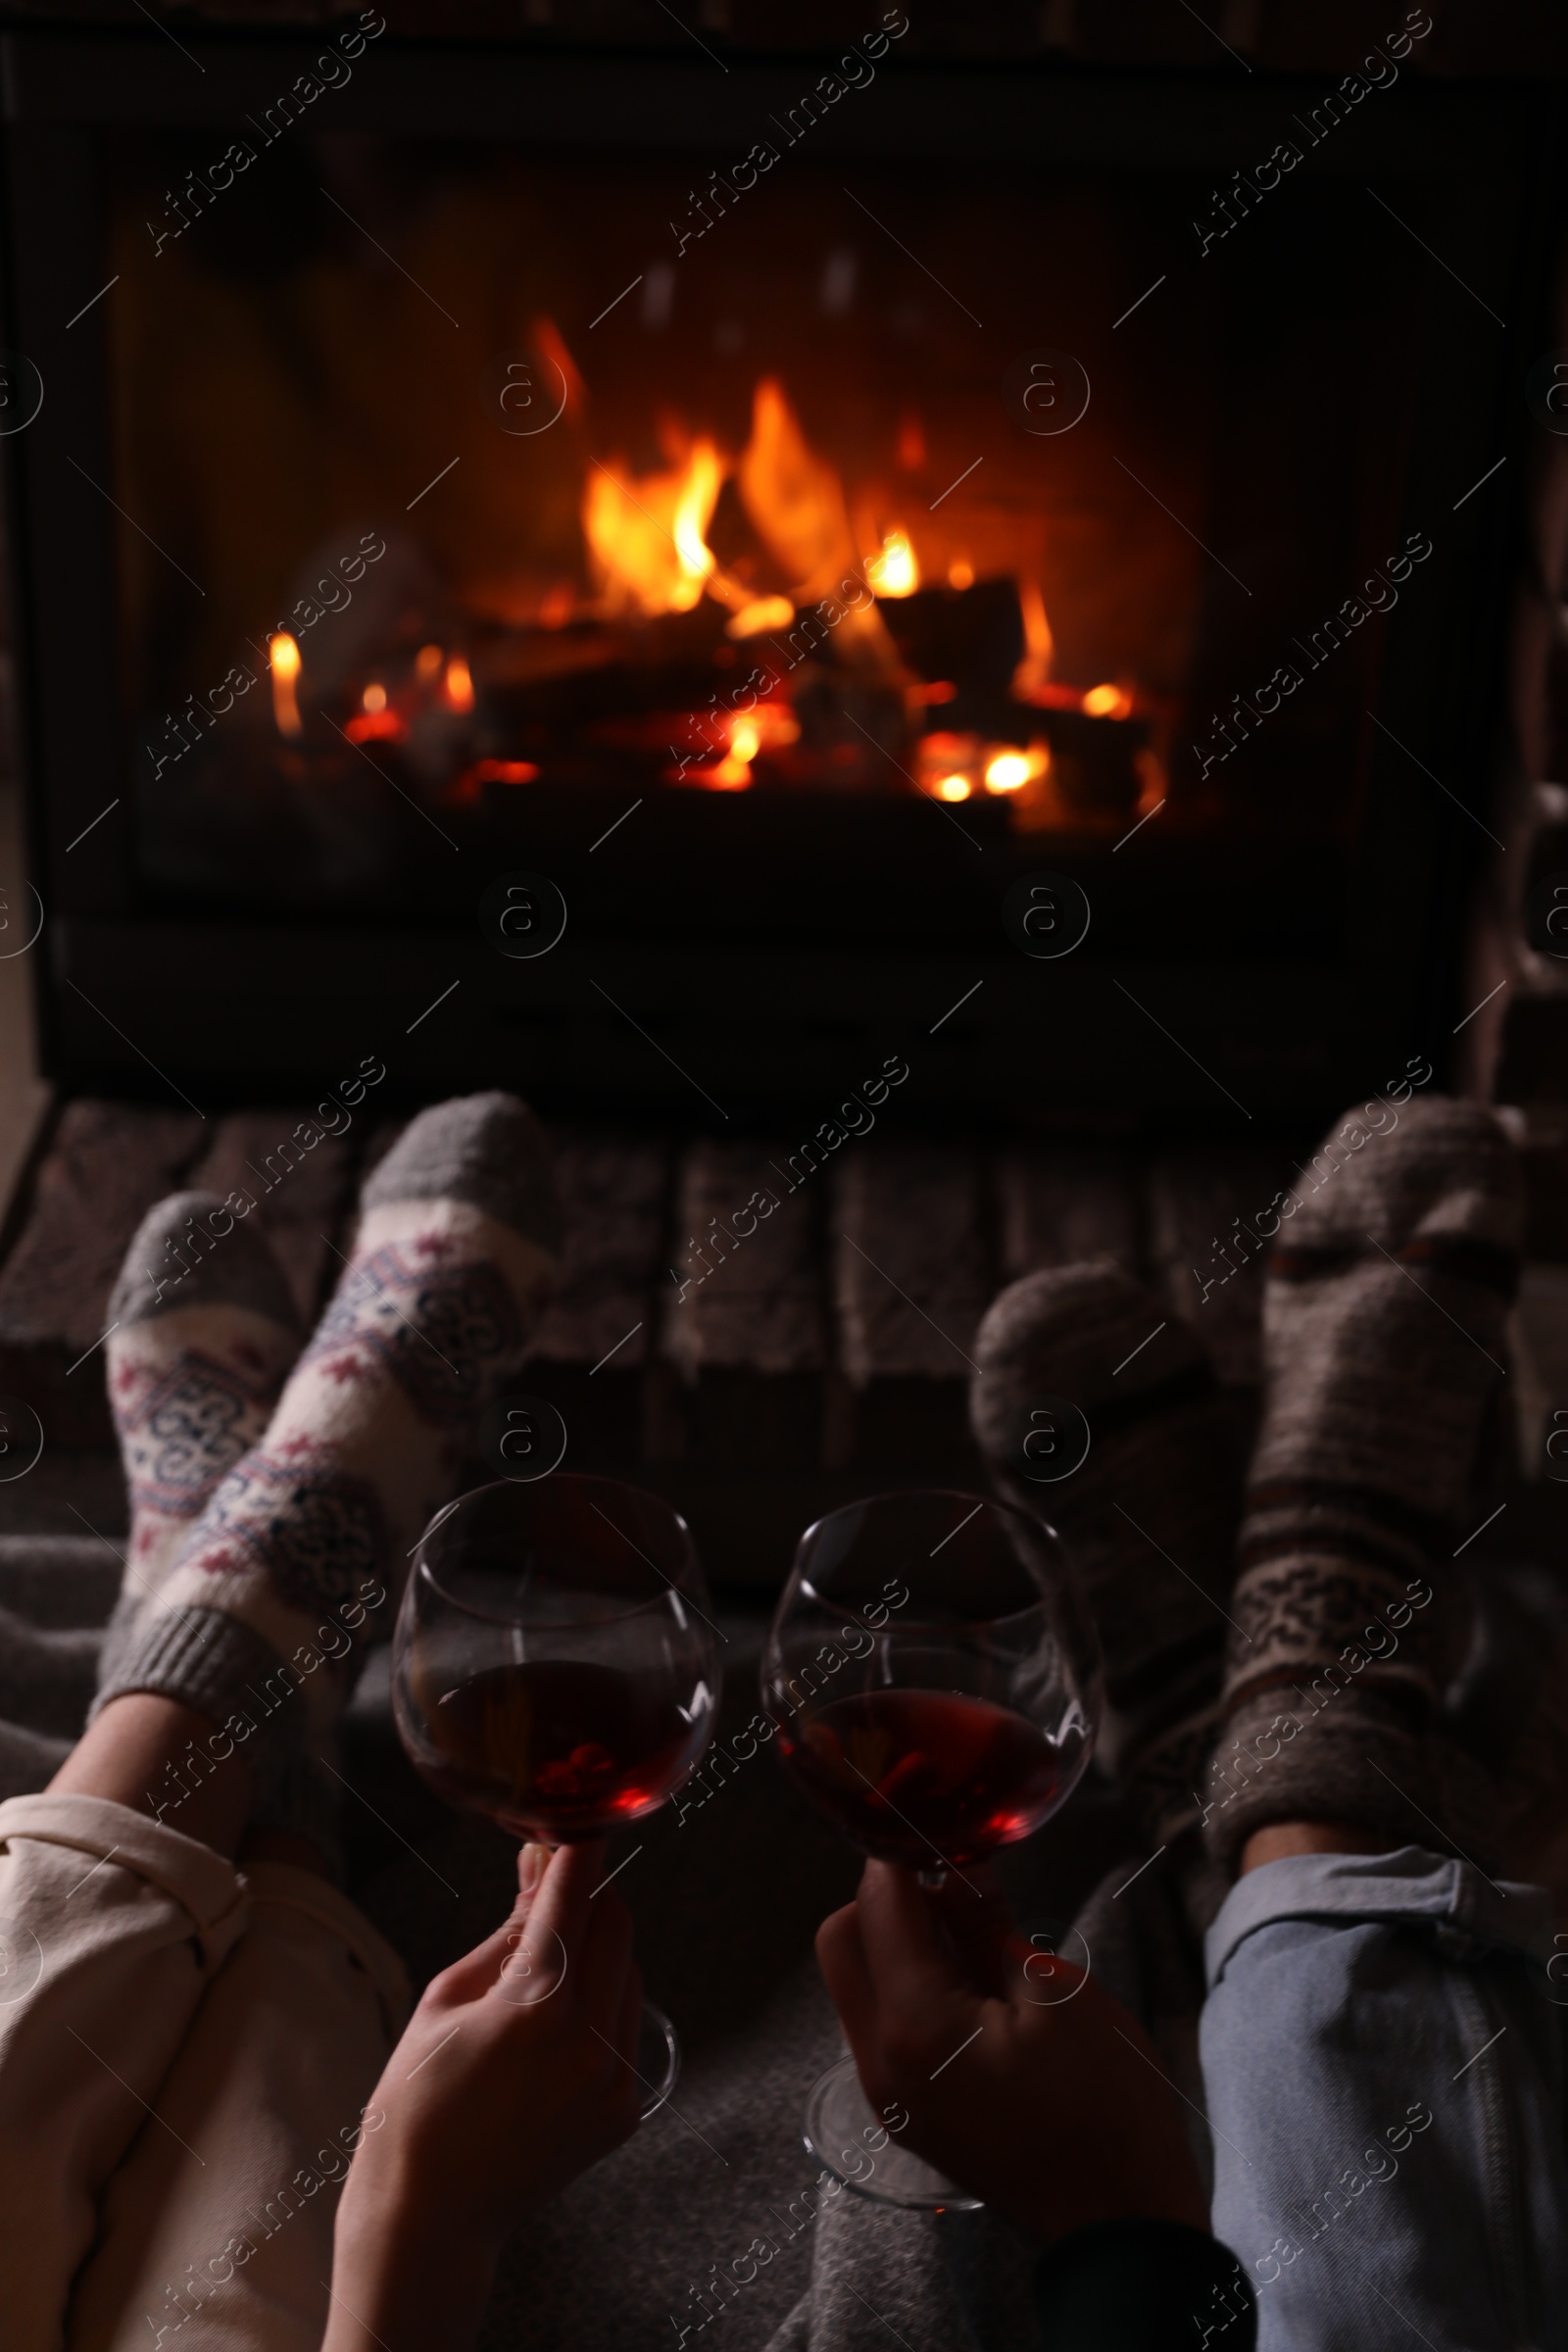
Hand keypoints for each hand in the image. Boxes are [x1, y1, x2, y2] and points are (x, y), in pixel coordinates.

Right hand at [326, 1840, 640, 2351]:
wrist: (431, 2219)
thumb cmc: (416, 2106)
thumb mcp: (445, 2001)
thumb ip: (507, 1933)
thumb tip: (540, 1871)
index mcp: (537, 2003)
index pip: (576, 1894)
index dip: (579, 1849)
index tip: (580, 1822)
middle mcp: (590, 2038)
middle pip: (618, 1924)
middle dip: (587, 1898)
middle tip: (548, 1896)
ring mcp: (614, 2079)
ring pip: (629, 1973)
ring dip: (597, 1954)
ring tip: (537, 1981)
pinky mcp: (623, 2110)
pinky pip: (626, 2028)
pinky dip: (600, 2010)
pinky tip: (550, 2035)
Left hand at [816, 1859, 1206, 2245]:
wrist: (1120, 2228)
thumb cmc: (1105, 2109)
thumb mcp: (1057, 1995)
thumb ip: (987, 1924)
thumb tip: (956, 1864)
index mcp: (913, 2026)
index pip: (876, 1904)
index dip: (903, 1849)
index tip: (938, 1819)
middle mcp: (879, 2061)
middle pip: (843, 1940)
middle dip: (886, 1897)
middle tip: (956, 1884)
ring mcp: (888, 2094)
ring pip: (858, 1983)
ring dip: (898, 1942)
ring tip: (976, 1934)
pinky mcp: (908, 2111)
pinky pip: (883, 2024)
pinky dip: (910, 1987)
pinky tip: (974, 1982)